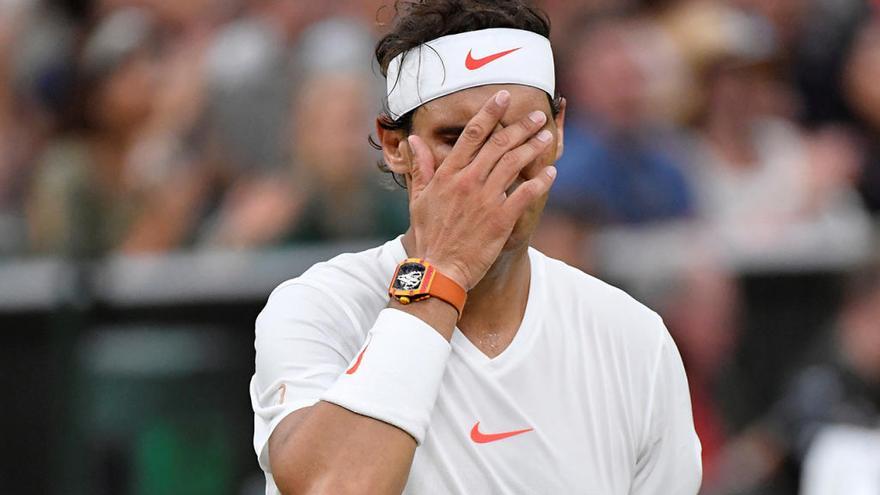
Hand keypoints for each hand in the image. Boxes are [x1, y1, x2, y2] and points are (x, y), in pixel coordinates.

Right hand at [405, 90, 556, 289]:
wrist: (438, 270)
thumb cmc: (427, 237)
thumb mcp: (418, 199)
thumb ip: (420, 167)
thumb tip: (412, 141)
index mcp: (448, 174)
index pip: (472, 135)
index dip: (490, 113)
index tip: (503, 97)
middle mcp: (468, 181)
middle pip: (499, 144)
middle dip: (521, 127)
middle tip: (537, 116)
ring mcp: (485, 199)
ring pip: (514, 164)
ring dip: (533, 148)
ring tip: (546, 137)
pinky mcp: (500, 219)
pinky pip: (525, 194)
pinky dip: (540, 181)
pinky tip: (551, 173)